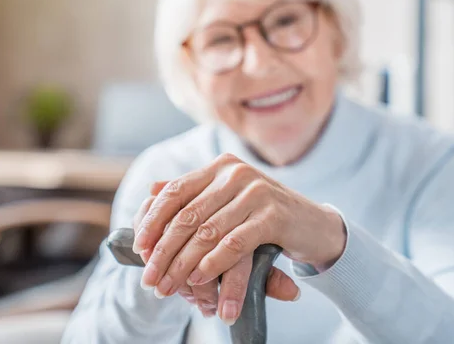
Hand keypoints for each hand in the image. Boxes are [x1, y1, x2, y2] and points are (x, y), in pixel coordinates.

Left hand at [133, 154, 345, 323]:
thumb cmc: (265, 214)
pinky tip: (199, 280)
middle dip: (164, 251)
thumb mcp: (228, 198)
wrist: (315, 225)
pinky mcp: (273, 215)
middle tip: (150, 279)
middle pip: (188, 215)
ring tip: (169, 287)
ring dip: (183, 265)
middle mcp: (236, 173)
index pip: (176, 190)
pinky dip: (213, 264)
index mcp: (221, 166)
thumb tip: (151, 191)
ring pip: (207, 233)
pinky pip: (234, 244)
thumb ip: (194, 193)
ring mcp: (256, 192)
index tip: (139, 247)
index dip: (153, 220)